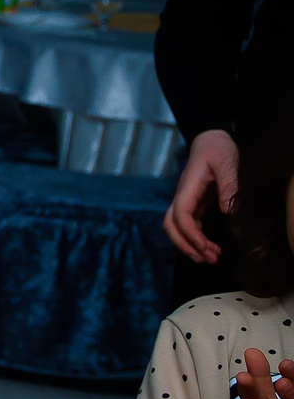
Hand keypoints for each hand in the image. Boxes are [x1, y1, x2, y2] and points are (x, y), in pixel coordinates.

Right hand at [166, 129, 240, 264]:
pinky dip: (197, 238)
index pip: (180, 214)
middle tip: (206, 260)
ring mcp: (186, 200)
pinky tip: (210, 247)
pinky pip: (189, 224)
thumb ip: (228, 185)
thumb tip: (228, 212)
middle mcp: (182, 196)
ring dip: (190, 245)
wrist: (210, 139)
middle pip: (171, 225)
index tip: (205, 247)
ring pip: (177, 227)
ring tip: (211, 258)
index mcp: (188, 186)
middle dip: (185, 245)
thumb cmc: (218, 148)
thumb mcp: (227, 162)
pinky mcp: (194, 203)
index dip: (190, 234)